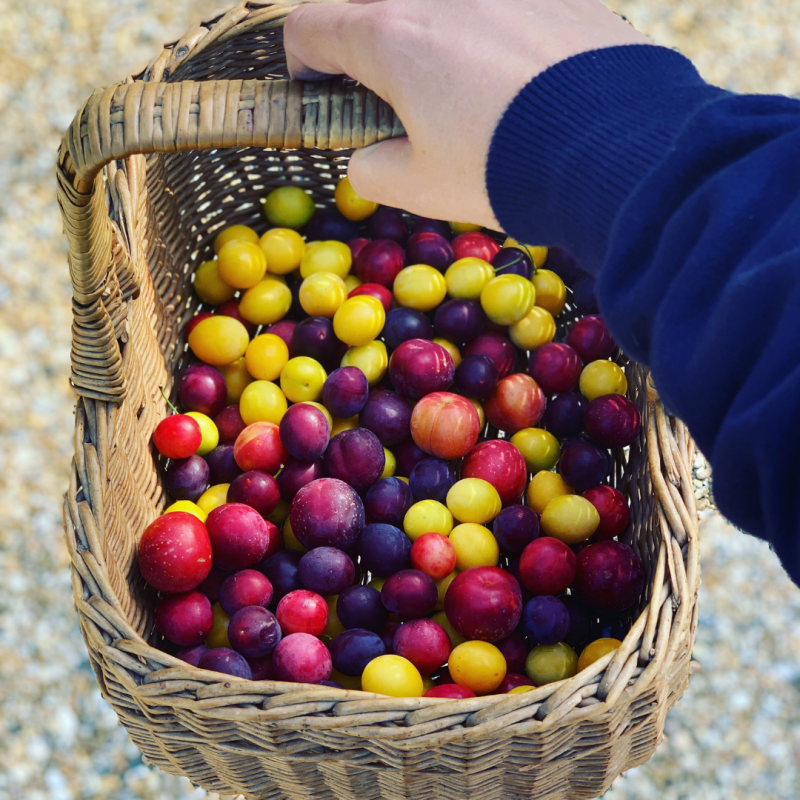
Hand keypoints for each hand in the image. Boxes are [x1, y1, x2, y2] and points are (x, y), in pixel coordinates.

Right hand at [285, 0, 649, 229]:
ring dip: (427, 41)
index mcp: (390, 36)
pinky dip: (483, 34)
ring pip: (435, 8)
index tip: (322, 95)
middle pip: (370, 7)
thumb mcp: (419, 188)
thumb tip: (369, 156)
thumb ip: (370, 169)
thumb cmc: (504, 168)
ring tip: (461, 95)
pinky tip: (513, 82)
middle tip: (390, 102)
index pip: (310, 27)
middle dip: (363, 51)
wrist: (616, 148)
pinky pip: (493, 7)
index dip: (305, 66)